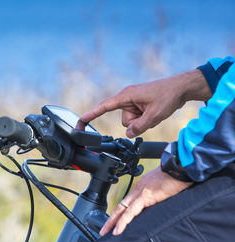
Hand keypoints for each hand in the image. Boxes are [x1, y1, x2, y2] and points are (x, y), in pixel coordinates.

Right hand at [76, 70, 210, 137]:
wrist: (181, 88)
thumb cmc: (168, 95)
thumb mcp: (154, 115)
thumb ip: (139, 126)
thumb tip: (129, 134)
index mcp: (127, 96)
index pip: (104, 107)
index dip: (91, 115)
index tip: (80, 122)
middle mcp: (127, 98)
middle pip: (124, 120)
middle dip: (136, 123)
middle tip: (151, 115)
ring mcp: (133, 101)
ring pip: (131, 121)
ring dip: (143, 121)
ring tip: (155, 112)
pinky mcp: (139, 104)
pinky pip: (138, 118)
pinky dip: (146, 118)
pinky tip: (155, 111)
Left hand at [99, 167, 192, 235]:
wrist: (182, 168)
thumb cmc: (177, 177)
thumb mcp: (163, 189)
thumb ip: (156, 198)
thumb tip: (156, 207)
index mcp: (141, 187)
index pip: (126, 203)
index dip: (119, 213)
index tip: (114, 222)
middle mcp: (138, 189)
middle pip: (120, 206)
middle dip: (111, 219)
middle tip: (103, 230)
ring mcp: (140, 192)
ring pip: (122, 209)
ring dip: (113, 222)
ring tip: (106, 232)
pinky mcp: (146, 196)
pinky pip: (131, 212)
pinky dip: (123, 221)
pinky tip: (118, 230)